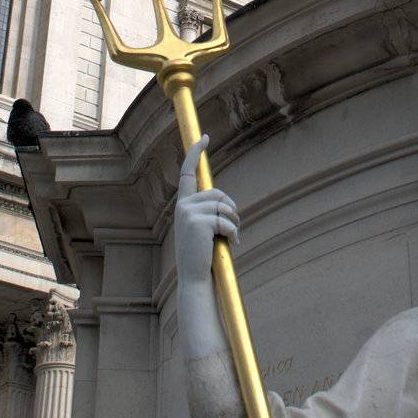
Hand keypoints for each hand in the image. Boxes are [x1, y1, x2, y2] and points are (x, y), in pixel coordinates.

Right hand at [175, 136, 240, 287]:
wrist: (195, 279)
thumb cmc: (202, 256)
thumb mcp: (202, 230)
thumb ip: (207, 213)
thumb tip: (225, 204)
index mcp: (182, 206)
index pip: (188, 174)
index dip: (195, 154)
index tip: (204, 138)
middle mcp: (182, 206)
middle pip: (217, 194)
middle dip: (230, 209)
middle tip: (233, 228)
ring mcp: (189, 213)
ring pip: (224, 207)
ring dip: (234, 223)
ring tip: (231, 238)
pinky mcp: (199, 222)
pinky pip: (227, 221)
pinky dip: (234, 233)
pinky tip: (231, 245)